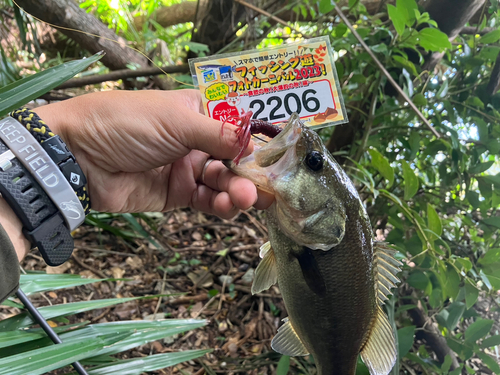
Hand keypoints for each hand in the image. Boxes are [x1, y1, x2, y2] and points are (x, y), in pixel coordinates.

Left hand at [35, 89, 273, 218]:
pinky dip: (220, 205)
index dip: (255, 144)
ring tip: (246, 199)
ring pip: (223, 182)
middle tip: (264, 190)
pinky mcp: (176, 194)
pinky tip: (230, 207)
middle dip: (248, 174)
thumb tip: (252, 144)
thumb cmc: (126, 123)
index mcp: (197, 113)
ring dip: (237, 191)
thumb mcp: (176, 121)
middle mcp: (195, 140)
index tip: (274, 161)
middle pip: (234, 159)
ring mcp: (186, 168)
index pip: (236, 129)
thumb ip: (218, 135)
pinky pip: (206, 200)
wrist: (79, 158)